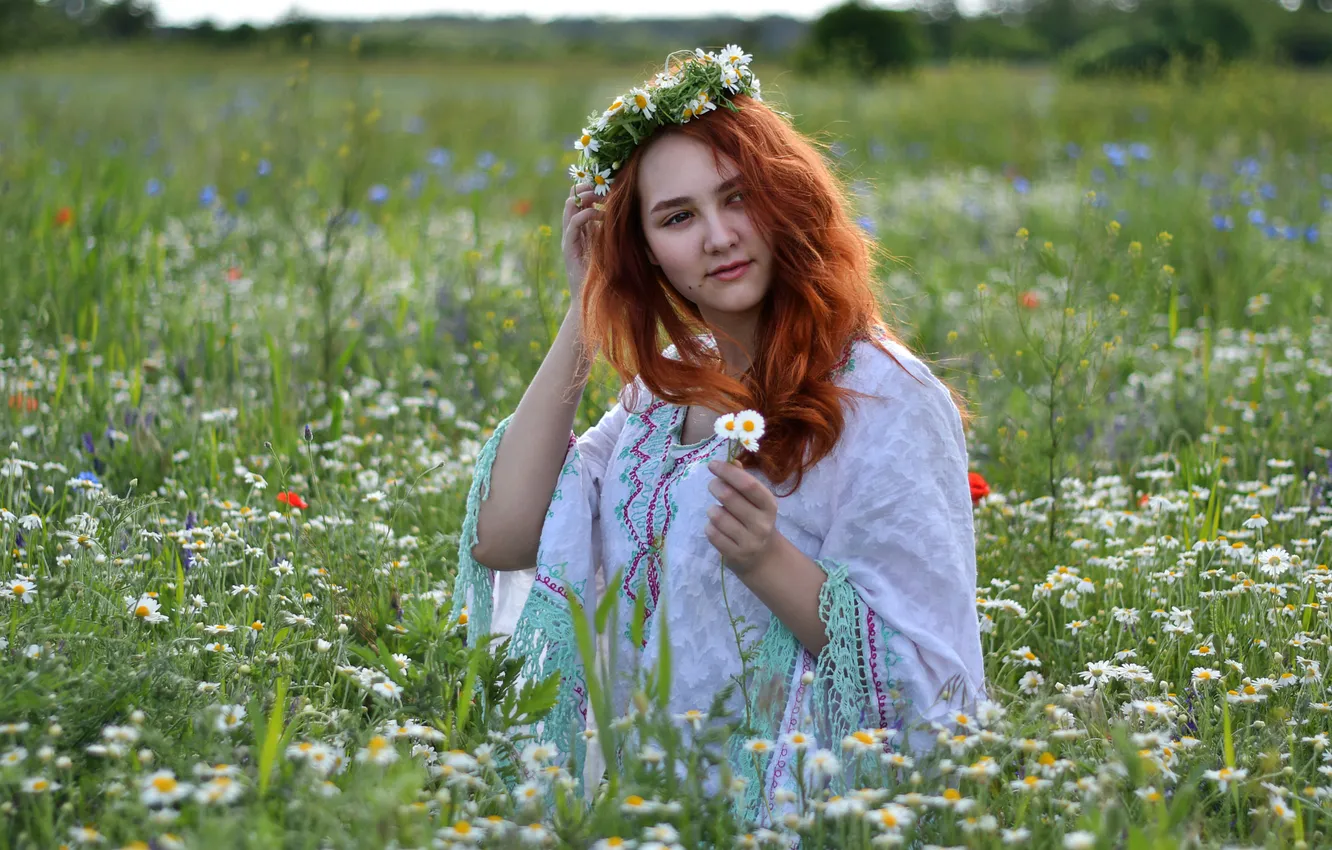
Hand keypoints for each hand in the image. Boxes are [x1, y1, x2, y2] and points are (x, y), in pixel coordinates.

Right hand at [561, 181, 603, 301]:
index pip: (579, 200)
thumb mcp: (610, 247)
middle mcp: (571, 231)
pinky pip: (574, 223)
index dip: (589, 188)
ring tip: (601, 195)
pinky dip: (586, 214)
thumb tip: (624, 215)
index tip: (605, 182)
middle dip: (585, 187)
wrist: (592, 298)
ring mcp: (568, 239)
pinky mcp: (569, 247)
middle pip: (571, 199)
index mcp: (580, 230)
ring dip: (585, 197)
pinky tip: (600, 214)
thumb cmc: (605, 275)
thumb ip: (611, 232)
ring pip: (570, 207)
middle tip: (602, 184)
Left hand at [705, 458, 779, 573]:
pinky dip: (710, 526)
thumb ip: (744, 481)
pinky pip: (712, 533)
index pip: (747, 484)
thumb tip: (731, 462)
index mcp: (769, 505)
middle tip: (713, 485)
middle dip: (715, 486)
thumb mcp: (756, 502)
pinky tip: (717, 527)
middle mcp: (761, 523)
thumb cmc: (757, 521)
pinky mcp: (735, 555)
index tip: (713, 465)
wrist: (764, 558)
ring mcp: (748, 541)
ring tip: (717, 511)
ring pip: (717, 516)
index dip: (728, 472)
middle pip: (728, 497)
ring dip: (712, 509)